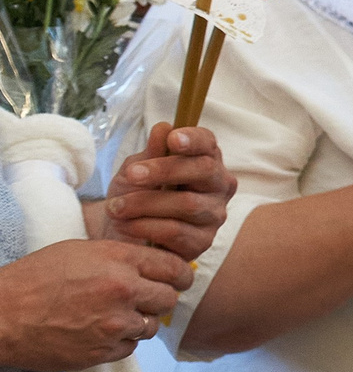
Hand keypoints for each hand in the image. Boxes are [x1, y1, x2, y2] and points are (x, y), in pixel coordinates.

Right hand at [0, 239, 191, 371]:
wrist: (0, 316)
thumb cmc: (34, 280)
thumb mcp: (78, 251)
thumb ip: (119, 256)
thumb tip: (151, 263)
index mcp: (118, 261)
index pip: (174, 267)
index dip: (180, 274)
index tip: (178, 280)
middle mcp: (122, 291)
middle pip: (169, 298)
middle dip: (160, 298)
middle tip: (145, 300)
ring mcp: (114, 324)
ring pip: (151, 325)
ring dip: (138, 321)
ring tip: (111, 315)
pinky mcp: (103, 352)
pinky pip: (130, 347)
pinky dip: (120, 341)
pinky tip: (98, 331)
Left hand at [101, 123, 235, 258]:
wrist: (120, 234)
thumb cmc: (134, 196)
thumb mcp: (135, 170)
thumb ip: (150, 153)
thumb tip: (163, 128)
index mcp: (205, 161)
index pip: (208, 143)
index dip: (193, 139)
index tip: (172, 139)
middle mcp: (218, 186)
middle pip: (204, 170)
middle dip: (165, 170)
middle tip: (131, 174)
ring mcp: (214, 215)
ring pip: (188, 204)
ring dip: (145, 203)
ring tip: (115, 207)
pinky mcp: (202, 242)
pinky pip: (176, 231)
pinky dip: (144, 226)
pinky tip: (125, 225)